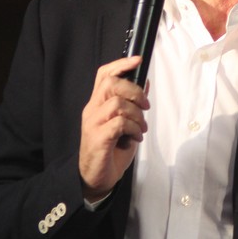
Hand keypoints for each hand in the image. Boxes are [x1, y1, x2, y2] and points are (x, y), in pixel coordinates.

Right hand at [79, 56, 149, 201]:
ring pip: (117, 103)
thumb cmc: (111, 150)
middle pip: (111, 84)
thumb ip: (132, 104)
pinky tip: (136, 137)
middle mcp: (92, 110)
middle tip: (145, 105)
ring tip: (141, 128)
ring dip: (137, 114)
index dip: (121, 64)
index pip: (104, 75)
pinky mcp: (98, 138)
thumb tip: (145, 83)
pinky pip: (119, 123)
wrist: (95, 178)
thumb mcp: (125, 124)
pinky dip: (133, 128)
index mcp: (97, 104)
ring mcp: (93, 124)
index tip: (138, 60)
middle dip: (134, 90)